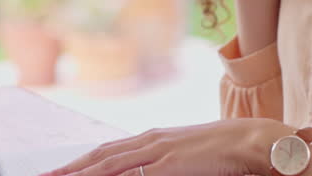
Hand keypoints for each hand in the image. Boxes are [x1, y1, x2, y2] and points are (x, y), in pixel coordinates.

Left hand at [37, 118, 284, 175]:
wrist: (252, 139)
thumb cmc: (226, 151)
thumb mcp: (189, 156)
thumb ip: (167, 162)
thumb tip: (151, 170)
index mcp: (154, 138)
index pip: (108, 151)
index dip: (81, 163)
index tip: (60, 173)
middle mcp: (151, 140)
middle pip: (100, 156)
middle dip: (69, 168)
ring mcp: (158, 151)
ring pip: (108, 163)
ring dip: (80, 172)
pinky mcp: (169, 164)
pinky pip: (131, 174)